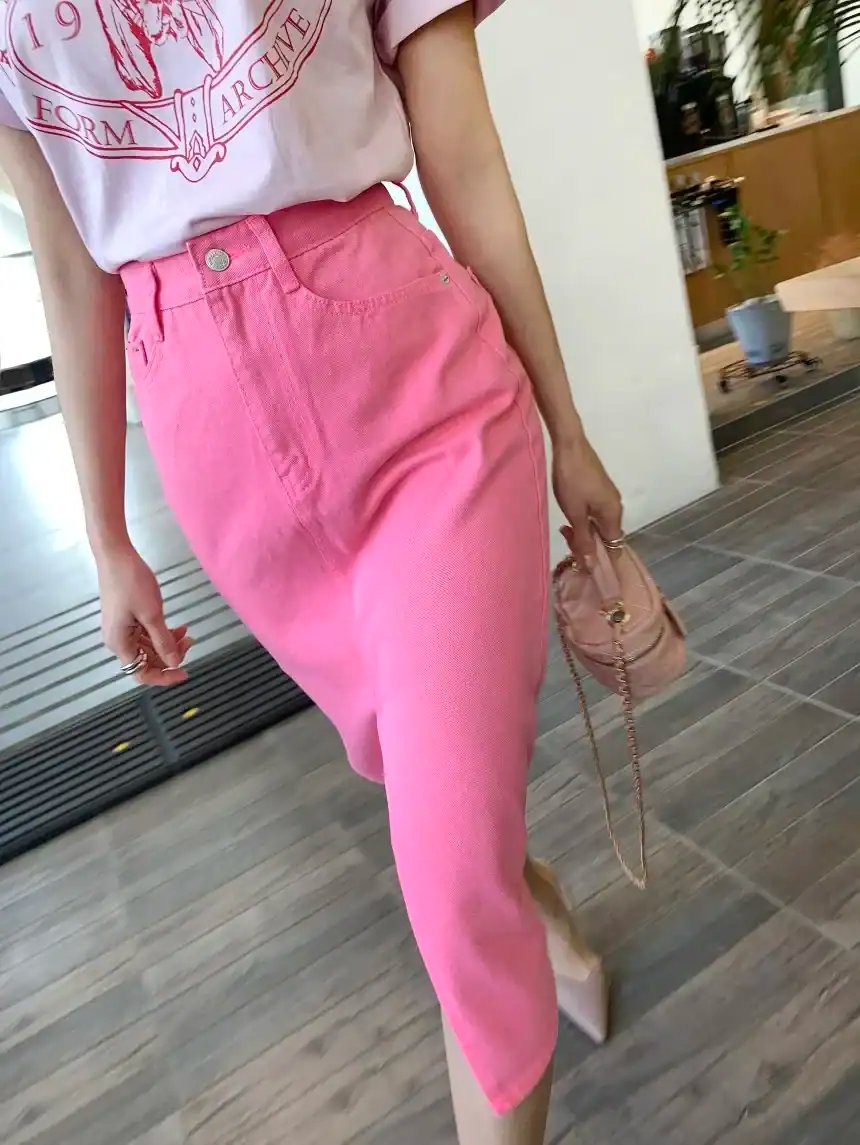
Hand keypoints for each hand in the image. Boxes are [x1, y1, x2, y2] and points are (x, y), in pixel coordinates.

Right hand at [98, 545, 191, 686]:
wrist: (115, 555)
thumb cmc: (130, 582)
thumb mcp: (152, 614)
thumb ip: (164, 642)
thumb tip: (174, 663)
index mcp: (120, 643)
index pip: (142, 673)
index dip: (164, 676)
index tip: (184, 672)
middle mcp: (118, 640)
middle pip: (147, 661)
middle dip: (170, 656)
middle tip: (189, 644)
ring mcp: (122, 629)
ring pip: (149, 648)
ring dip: (168, 644)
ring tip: (186, 633)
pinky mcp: (127, 619)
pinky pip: (146, 635)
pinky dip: (162, 633)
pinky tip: (178, 627)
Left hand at [552, 434, 622, 567]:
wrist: (569, 444)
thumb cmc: (571, 480)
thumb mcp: (574, 513)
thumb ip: (583, 539)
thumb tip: (592, 564)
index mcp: (613, 514)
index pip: (615, 546)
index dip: (604, 560)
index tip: (589, 569)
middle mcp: (616, 507)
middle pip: (607, 536)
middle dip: (590, 545)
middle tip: (569, 543)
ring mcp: (608, 496)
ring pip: (600, 524)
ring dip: (584, 532)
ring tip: (566, 530)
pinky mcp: (599, 489)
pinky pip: (596, 513)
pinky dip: (584, 520)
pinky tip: (570, 519)